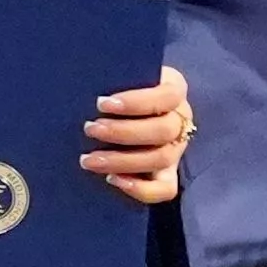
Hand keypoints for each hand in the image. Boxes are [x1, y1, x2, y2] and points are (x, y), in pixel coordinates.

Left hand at [81, 67, 191, 206]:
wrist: (121, 113)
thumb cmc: (116, 89)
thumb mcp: (119, 78)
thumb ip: (112, 81)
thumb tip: (86, 93)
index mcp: (174, 88)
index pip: (167, 96)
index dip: (136, 102)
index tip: (102, 104)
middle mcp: (180, 119)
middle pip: (163, 130)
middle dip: (122, 132)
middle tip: (89, 129)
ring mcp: (176, 148)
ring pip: (161, 158)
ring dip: (122, 161)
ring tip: (89, 159)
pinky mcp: (168, 174)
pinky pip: (166, 189)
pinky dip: (140, 189)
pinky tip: (112, 180)